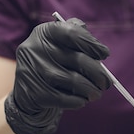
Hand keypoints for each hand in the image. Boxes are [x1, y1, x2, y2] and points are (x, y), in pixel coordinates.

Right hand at [5, 18, 110, 133]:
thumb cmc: (52, 62)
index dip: (92, 44)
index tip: (105, 54)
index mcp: (44, 32)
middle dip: (98, 73)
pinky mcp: (34, 93)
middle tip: (107, 82)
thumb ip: (78, 37)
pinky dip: (78, 101)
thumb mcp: (60, 44)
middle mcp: (35, 49)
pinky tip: (82, 100)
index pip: (72, 33)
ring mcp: (33, 71)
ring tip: (97, 93)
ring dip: (91, 89)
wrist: (26, 90)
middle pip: (77, 59)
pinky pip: (64, 99)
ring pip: (73, 81)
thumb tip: (100, 50)